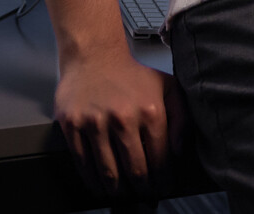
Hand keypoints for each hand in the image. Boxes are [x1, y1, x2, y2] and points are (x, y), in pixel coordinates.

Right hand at [54, 49, 184, 196]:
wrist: (94, 56)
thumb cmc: (132, 75)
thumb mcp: (167, 87)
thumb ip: (180, 118)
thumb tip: (178, 150)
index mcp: (150, 110)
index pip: (160, 157)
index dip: (162, 179)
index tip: (163, 187)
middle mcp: (123, 118)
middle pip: (135, 169)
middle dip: (142, 188)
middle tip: (144, 195)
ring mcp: (95, 123)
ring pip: (108, 170)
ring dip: (117, 189)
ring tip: (122, 195)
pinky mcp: (72, 125)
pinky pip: (82, 161)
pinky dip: (91, 179)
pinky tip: (99, 185)